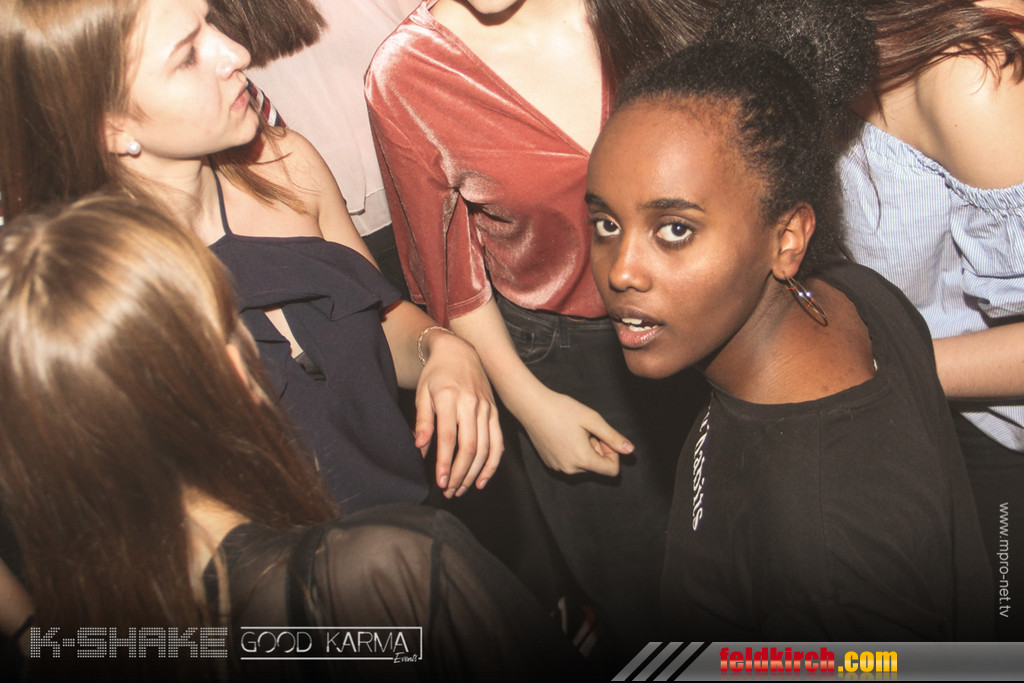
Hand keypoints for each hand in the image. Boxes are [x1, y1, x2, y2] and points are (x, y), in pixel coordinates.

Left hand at [415, 330, 503, 497]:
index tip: (440, 481)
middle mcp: (471, 403)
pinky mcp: (495, 412)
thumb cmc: (436, 374)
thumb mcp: (423, 392)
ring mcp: (486, 408)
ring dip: (474, 473)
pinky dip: (492, 463)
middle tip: (449, 491)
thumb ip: (423, 419)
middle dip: (460, 473)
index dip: (445, 462)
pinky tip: (482, 480)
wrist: (460, 351)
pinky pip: (498, 442)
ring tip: (460, 489)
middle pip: (470, 445)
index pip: (449, 436)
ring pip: (485, 447)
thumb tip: (420, 447)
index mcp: (450, 397)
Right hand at [517, 388, 632, 475]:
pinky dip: (573, 451)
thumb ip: (613, 437)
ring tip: (574, 431)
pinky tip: (563, 434)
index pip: (612, 470)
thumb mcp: (592, 420)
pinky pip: (570, 463)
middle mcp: (570, 469)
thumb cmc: (562, 409)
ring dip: (585, 450)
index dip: (613, 453)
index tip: (602, 436)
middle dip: (597, 449)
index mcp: (583, 459)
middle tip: (587, 430)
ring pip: (583, 464)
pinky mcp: (550, 463)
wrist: (531, 406)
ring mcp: (558, 467)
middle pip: (597, 467)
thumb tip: (630, 451)